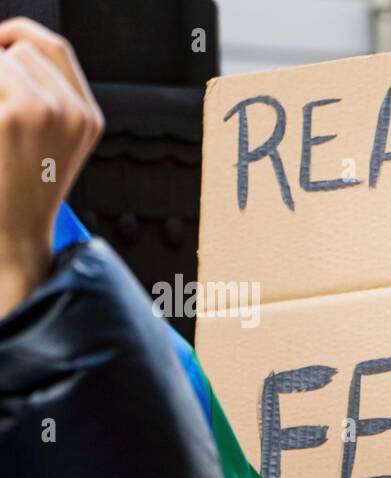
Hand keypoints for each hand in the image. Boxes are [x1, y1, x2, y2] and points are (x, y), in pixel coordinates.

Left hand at [0, 18, 102, 315]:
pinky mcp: (20, 115)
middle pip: (27, 49)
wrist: (13, 235)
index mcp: (89, 118)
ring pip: (7, 58)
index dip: (17, 36)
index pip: (55, 48)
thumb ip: (44, 98)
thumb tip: (7, 50)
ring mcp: (52, 112)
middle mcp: (78, 112)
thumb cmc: (19, 190)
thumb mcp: (49, 142)